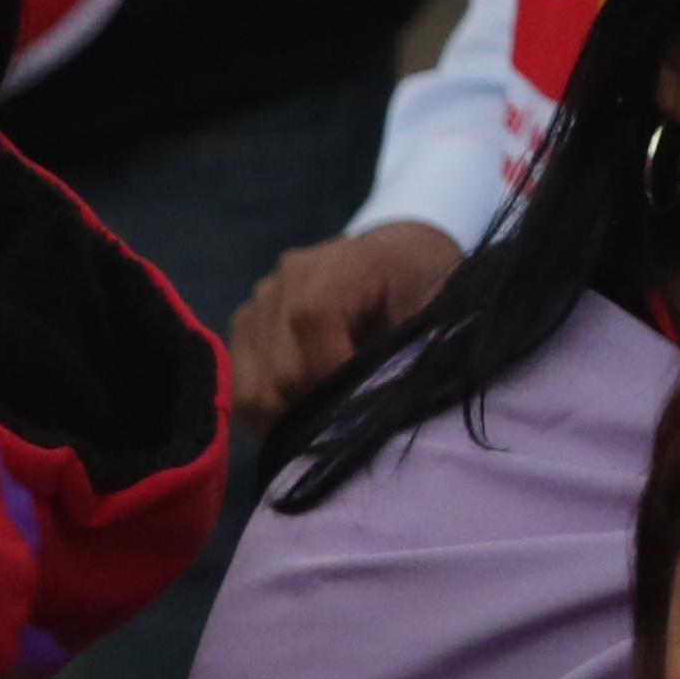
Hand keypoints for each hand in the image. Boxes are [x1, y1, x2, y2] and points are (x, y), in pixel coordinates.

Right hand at [230, 220, 463, 418]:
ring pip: (253, 386)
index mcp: (341, 263)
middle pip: (280, 368)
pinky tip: (302, 416)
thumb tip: (386, 404)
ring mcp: (260, 300)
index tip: (364, 404)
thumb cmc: (423, 281)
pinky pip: (241, 383)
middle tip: (350, 422)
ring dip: (287, 415)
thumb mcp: (439, 305)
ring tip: (327, 423)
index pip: (312, 321)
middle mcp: (288, 276)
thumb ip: (412, 347)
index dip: (333, 375)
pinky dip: (268, 410)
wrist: (396, 256)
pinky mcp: (245, 324)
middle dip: (315, 405)